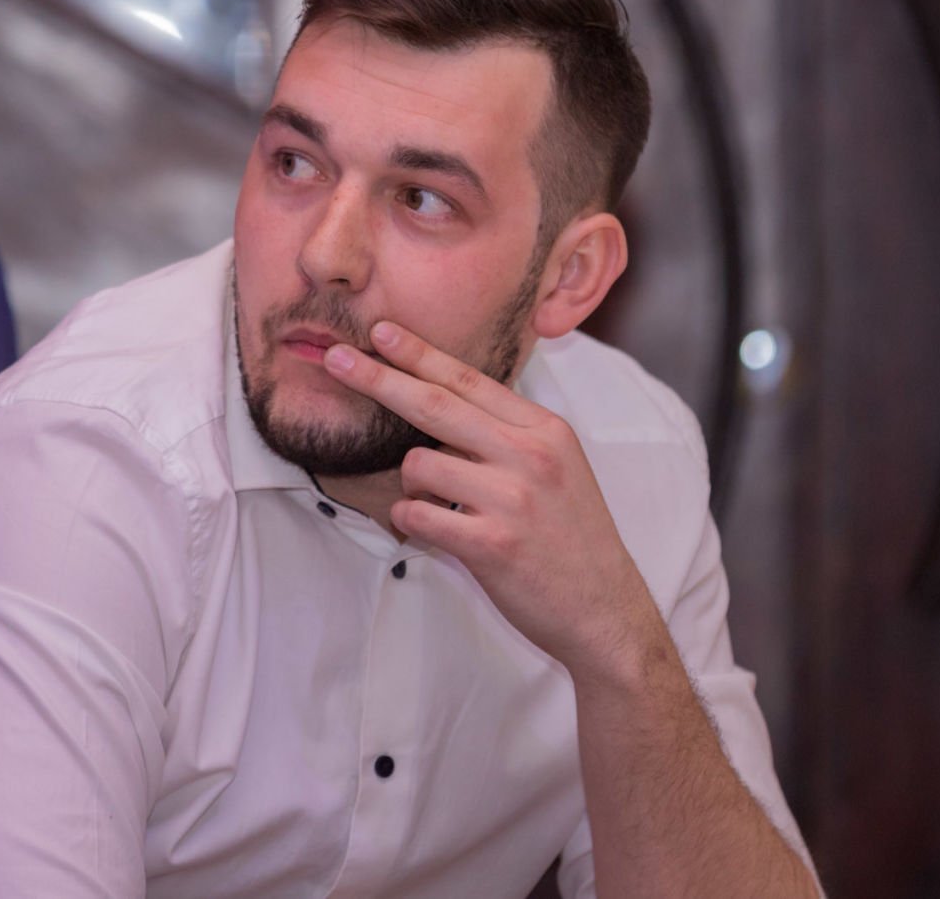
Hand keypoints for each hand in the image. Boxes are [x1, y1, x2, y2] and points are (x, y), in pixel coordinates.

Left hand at [323, 321, 666, 677]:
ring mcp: (511, 498)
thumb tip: (444, 399)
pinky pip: (418, 514)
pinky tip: (431, 529)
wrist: (604, 608)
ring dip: (411, 484)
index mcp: (544, 429)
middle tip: (336, 359)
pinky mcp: (492, 543)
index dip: (419, 353)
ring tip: (439, 504)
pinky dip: (411, 520)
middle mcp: (529, 455)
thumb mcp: (558, 465)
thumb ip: (508, 432)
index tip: (381, 331)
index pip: (468, 380)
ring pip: (419, 464)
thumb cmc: (572, 536)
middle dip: (378, 378)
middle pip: (434, 405)